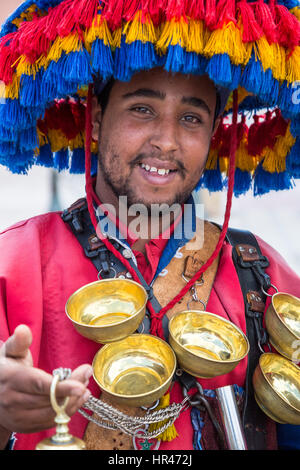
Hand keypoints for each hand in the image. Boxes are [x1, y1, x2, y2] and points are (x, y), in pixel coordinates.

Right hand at [0, 325, 92, 446]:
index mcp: (11, 379)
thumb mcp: (9, 351)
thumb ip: (19, 342)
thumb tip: (23, 329)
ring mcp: (18, 416)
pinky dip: (67, 411)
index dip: (62, 387)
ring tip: (84, 385)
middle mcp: (13, 400)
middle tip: (86, 372)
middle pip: (50, 399)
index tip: (81, 385)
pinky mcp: (24, 426)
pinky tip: (77, 398)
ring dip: (73, 400)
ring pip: (53, 414)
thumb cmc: (6, 367)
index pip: (40, 385)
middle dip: (74, 387)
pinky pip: (50, 422)